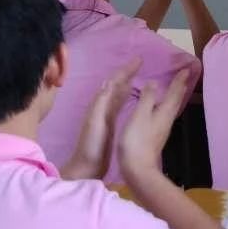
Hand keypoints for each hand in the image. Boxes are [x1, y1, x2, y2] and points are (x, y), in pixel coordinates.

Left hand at [65, 58, 138, 179]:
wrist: (87, 167)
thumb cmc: (91, 145)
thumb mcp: (96, 122)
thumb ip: (102, 103)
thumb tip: (111, 81)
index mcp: (99, 104)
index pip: (114, 81)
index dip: (125, 70)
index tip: (139, 60)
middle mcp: (101, 107)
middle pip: (116, 84)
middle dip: (127, 73)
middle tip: (140, 63)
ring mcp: (105, 116)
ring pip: (118, 94)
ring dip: (127, 83)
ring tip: (138, 75)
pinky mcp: (109, 125)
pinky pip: (119, 105)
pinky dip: (126, 97)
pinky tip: (132, 97)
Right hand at [116, 68, 192, 178]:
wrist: (138, 169)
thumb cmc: (137, 140)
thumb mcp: (140, 115)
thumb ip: (147, 99)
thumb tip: (155, 83)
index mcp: (164, 112)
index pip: (174, 93)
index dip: (179, 81)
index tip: (186, 69)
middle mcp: (166, 120)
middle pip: (176, 101)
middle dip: (180, 88)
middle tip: (184, 76)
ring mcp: (162, 129)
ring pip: (171, 108)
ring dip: (174, 97)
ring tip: (176, 89)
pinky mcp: (156, 136)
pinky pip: (164, 115)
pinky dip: (165, 106)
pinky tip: (160, 108)